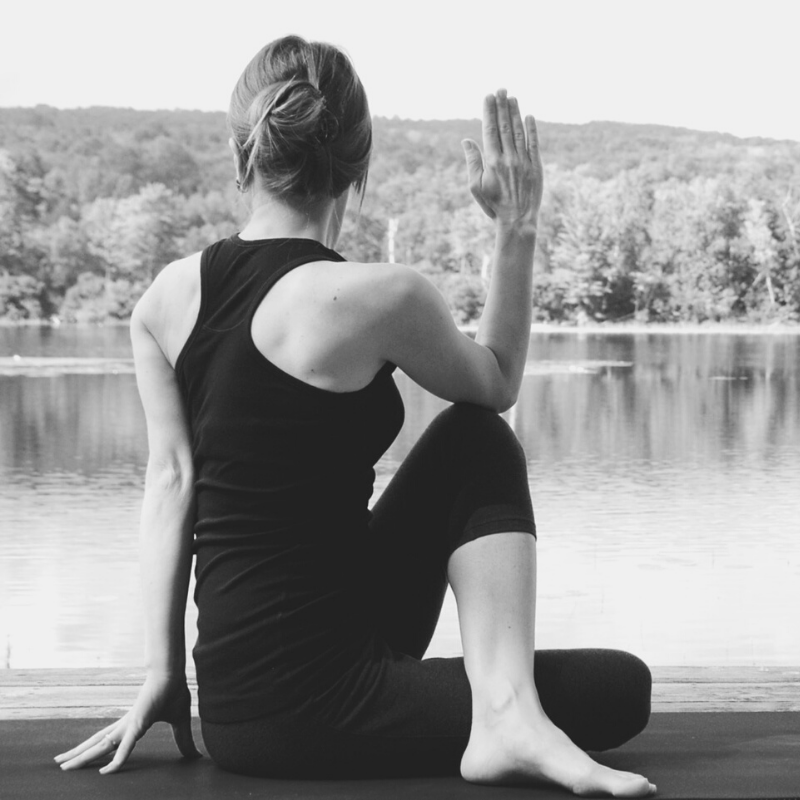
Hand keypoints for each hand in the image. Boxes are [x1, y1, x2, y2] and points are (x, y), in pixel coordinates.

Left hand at [54, 672, 200, 773]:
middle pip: (97, 743)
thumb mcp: (180, 722)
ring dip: (81, 756)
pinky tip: (106, 771)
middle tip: (61, 764)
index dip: (100, 751)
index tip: (92, 762)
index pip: (111, 740)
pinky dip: (117, 759)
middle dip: (79, 754)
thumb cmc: (175, 691)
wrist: (173, 672)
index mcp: (133, 723)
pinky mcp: (138, 723)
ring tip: (61, 765)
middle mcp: (125, 725)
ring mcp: (129, 724)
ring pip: (100, 745)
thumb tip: (195, 756)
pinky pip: (125, 745)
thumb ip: (183, 740)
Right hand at [462, 89, 542, 232]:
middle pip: (505, 126)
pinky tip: (529, 116)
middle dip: (502, 106)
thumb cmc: (493, 206)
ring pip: (519, 131)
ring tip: (512, 97)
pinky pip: (534, 143)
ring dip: (516, 112)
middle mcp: (508, 158)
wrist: (517, 220)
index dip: (489, 111)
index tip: (488, 96)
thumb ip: (472, 162)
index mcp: (492, 162)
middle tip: (501, 89)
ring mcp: (524, 161)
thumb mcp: (476, 187)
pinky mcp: (536, 166)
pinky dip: (531, 129)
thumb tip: (466, 140)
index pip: (490, 130)